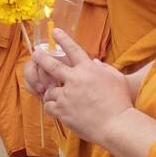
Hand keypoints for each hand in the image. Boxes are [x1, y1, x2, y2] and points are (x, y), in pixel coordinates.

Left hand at [35, 30, 133, 144]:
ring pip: (49, 91)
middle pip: (52, 65)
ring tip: (54, 96)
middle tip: (35, 54)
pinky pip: (48, 106)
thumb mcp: (116, 78)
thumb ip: (104, 68)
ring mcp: (66, 95)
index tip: (55, 32)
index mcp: (88, 69)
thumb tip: (94, 62)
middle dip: (41, 58)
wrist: (115, 124)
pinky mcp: (62, 111)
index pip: (73, 49)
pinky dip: (50, 106)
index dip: (63, 39)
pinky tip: (55, 108)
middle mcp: (74, 79)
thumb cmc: (120, 101)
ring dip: (50, 93)